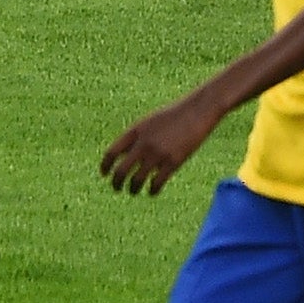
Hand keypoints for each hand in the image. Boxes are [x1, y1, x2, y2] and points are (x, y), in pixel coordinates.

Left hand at [100, 96, 218, 194]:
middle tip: (117, 188)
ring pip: (137, 180)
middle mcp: (144, 144)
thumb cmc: (174, 116)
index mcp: (135, 131)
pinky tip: (152, 191)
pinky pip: (157, 183)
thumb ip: (136, 138)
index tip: (105, 174)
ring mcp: (158, 153)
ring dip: (133, 189)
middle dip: (116, 183)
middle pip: (121, 170)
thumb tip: (122, 157)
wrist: (198, 111)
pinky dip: (152, 190)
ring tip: (134, 191)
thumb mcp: (150, 122)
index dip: (105, 166)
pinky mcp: (173, 162)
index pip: (111, 153)